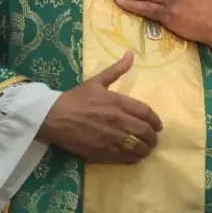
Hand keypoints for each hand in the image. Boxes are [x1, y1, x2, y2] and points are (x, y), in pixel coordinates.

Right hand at [38, 52, 162, 163]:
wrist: (53, 116)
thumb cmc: (75, 98)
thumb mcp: (96, 81)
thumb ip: (116, 69)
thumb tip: (131, 54)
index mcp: (117, 102)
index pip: (145, 112)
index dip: (155, 120)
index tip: (158, 126)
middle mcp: (117, 120)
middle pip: (144, 131)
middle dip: (153, 137)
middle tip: (154, 139)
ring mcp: (110, 137)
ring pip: (137, 146)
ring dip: (145, 149)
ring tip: (147, 149)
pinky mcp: (102, 151)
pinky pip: (124, 157)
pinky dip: (133, 158)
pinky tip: (135, 157)